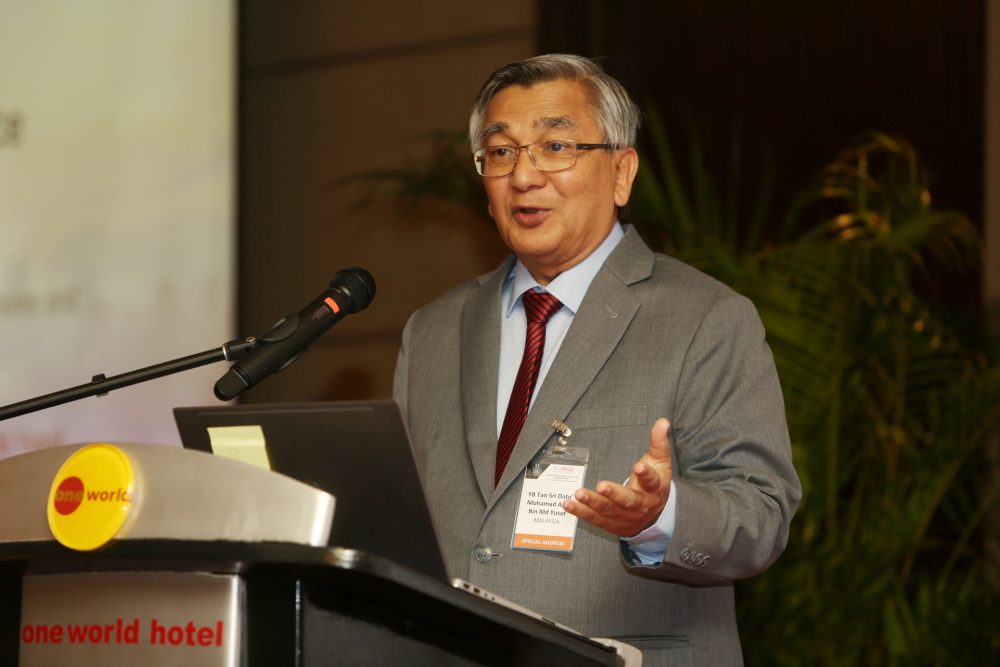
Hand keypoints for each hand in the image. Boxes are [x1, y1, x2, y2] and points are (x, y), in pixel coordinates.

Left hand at [562, 418, 672, 536]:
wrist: (654, 515)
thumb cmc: (654, 483)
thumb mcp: (660, 462)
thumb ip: (659, 442)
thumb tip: (662, 421)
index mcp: (654, 489)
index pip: (651, 481)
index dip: (645, 474)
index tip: (638, 467)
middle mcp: (641, 505)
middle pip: (629, 500)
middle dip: (615, 494)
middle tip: (602, 485)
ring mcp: (626, 517)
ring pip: (609, 511)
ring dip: (593, 503)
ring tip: (579, 493)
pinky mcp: (612, 524)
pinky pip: (595, 519)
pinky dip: (581, 512)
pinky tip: (568, 504)